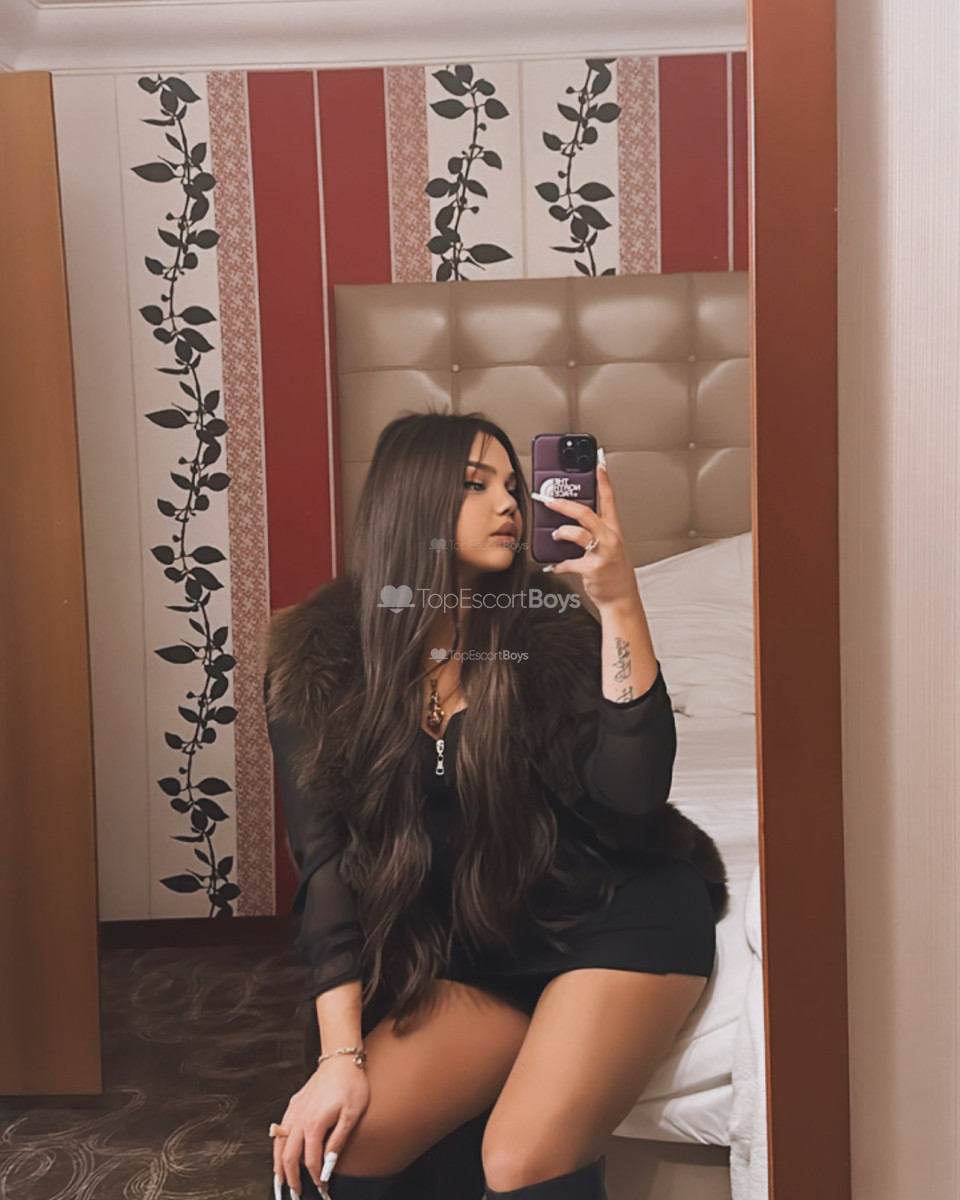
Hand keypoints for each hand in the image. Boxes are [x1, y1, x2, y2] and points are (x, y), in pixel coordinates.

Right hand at [274, 1056, 369, 1195]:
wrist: (342, 1058)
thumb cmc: (351, 1083)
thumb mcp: (352, 1114)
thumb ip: (338, 1141)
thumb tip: (328, 1164)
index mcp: (314, 1124)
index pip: (310, 1160)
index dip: (315, 1176)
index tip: (321, 1186)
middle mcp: (300, 1118)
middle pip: (289, 1156)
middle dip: (290, 1177)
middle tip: (294, 1192)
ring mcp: (295, 1110)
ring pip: (279, 1143)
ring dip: (278, 1164)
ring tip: (279, 1179)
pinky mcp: (295, 1102)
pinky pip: (281, 1128)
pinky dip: (278, 1144)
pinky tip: (280, 1150)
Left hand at [535, 454, 639, 611]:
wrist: (621, 598)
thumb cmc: (613, 571)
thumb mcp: (608, 546)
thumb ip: (593, 532)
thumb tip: (568, 521)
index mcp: (613, 529)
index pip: (609, 499)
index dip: (604, 480)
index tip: (598, 463)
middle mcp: (609, 538)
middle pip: (586, 513)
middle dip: (564, 504)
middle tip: (549, 499)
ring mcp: (602, 553)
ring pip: (579, 534)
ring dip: (562, 532)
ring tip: (555, 533)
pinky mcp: (593, 568)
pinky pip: (570, 563)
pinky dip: (559, 564)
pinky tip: (553, 566)